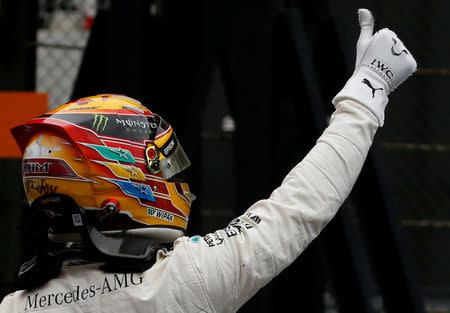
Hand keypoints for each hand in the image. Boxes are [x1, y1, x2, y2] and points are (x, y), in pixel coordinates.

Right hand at [333, 9, 416, 125]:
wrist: (369, 84)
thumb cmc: (363, 63)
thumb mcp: (362, 43)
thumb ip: (366, 25)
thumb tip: (362, 9)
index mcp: (386, 34)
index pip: (385, 40)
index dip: (376, 50)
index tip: (371, 57)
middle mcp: (398, 42)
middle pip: (393, 47)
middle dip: (386, 55)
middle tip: (376, 64)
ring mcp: (405, 54)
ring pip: (399, 56)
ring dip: (393, 63)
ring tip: (384, 70)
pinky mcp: (410, 64)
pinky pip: (406, 65)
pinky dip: (401, 70)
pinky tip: (392, 73)